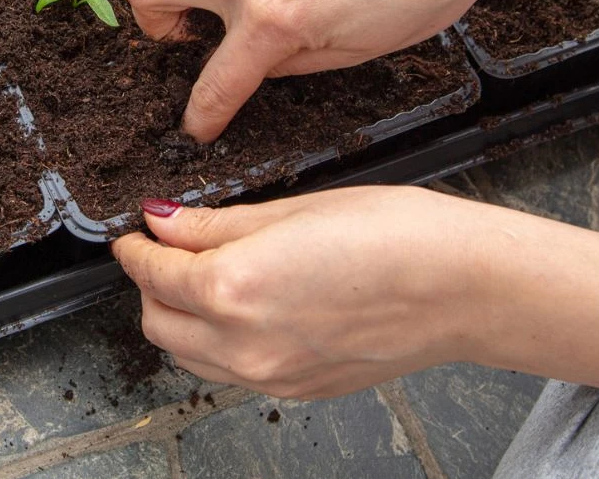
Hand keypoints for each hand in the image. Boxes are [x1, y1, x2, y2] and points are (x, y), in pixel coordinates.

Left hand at [110, 187, 492, 398]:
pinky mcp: (297, 390)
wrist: (463, 287)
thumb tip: (164, 221)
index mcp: (233, 288)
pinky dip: (218, 343)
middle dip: (151, 285)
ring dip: (180, 319)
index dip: (135, 247)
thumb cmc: (393, 235)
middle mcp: (243, 343)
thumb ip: (215, 223)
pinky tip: (245, 308)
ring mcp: (270, 376)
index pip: (153, 272)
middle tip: (166, 249)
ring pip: (189, 356)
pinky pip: (231, 372)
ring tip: (204, 277)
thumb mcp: (290, 209)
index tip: (135, 232)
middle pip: (158, 323)